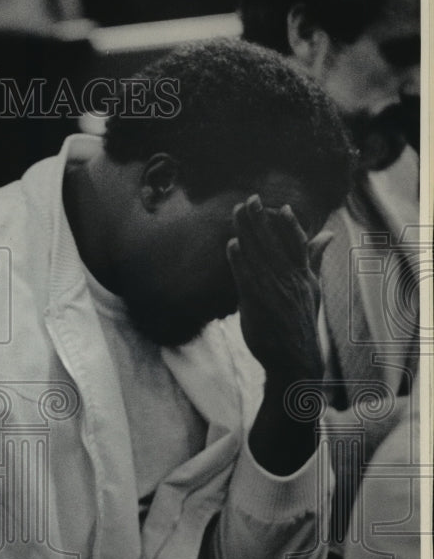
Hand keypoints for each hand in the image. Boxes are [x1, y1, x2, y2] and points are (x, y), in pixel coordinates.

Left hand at [227, 195, 331, 386]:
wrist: (293, 359)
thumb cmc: (300, 322)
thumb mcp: (312, 289)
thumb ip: (314, 260)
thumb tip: (326, 235)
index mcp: (304, 276)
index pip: (299, 245)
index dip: (290, 226)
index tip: (283, 207)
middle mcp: (291, 280)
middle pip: (274, 244)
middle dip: (261, 220)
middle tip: (250, 199)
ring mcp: (273, 291)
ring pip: (258, 256)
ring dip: (246, 233)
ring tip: (236, 213)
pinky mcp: (256, 303)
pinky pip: (246, 277)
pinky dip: (239, 260)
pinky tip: (231, 244)